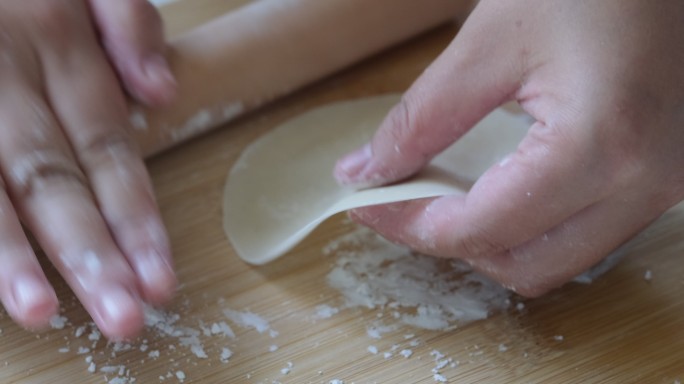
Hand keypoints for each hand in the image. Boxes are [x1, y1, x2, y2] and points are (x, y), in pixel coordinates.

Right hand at [0, 0, 176, 337]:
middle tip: (124, 318)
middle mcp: (8, 75)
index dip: (137, 219)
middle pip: (55, 180)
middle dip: (90, 254)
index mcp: (59, 45)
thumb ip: (126, 20)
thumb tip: (161, 92)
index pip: (111, 150)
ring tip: (42, 312)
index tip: (160, 282)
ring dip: (14, 254)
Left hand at [335, 0, 683, 295]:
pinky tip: (499, 186)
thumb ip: (423, 117)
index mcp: (601, 148)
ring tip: (445, 196)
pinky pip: (586, 230)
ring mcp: (664, 186)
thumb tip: (368, 171)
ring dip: (495, 239)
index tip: (367, 203)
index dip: (411, 225)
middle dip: (453, 244)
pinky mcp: (664, 175)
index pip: (483, 229)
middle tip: (404, 203)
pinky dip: (532, 223)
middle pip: (525, 267)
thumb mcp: (493, 41)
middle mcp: (645, 185)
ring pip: (559, 257)